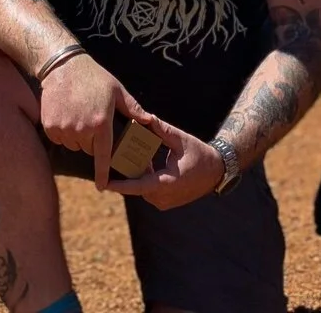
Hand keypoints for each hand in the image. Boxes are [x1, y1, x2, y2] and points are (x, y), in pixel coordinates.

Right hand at [38, 51, 155, 188]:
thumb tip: (149, 121)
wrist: (63, 65)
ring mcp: (64, 129)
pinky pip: (59, 138)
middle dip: (92, 139)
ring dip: (77, 136)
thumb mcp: (117, 90)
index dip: (103, 173)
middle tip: (92, 118)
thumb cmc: (94, 77)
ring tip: (78, 112)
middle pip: (88, 148)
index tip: (103, 187)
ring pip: (73, 144)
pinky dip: (63, 131)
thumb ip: (133, 108)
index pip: (103, 156)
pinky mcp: (50, 126)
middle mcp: (82, 129)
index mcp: (100, 123)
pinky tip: (66, 113)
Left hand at [103, 114, 223, 209]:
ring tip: (133, 157)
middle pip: (137, 185)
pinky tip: (147, 164)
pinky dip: (146, 179)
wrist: (216, 172)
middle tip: (118, 156)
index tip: (105, 183)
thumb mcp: (181, 139)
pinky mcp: (165, 203)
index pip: (137, 186)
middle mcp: (163, 197)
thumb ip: (162, 130)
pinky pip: (149, 191)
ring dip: (138, 175)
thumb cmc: (199, 155)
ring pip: (142, 189)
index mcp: (166, 183)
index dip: (120, 186)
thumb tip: (146, 117)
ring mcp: (164, 202)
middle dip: (128, 172)